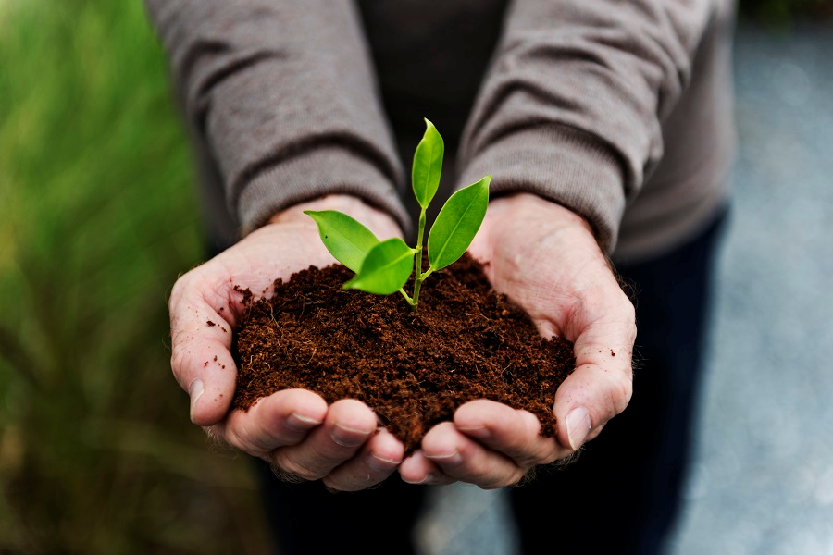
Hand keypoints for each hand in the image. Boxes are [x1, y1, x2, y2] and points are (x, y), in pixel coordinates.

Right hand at [168, 195, 406, 490]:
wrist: (318, 240)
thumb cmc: (255, 269)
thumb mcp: (208, 294)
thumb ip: (196, 348)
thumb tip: (204, 413)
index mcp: (240, 406)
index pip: (252, 431)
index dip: (279, 423)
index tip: (309, 402)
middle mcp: (287, 429)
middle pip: (302, 460)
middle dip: (330, 443)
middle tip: (360, 418)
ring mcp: (333, 426)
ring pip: (344, 467)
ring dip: (366, 461)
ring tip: (391, 442)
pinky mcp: (377, 411)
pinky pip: (383, 449)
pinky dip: (401, 452)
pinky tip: (416, 441)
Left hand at [399, 193, 635, 487]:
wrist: (522, 221)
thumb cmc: (571, 268)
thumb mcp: (603, 314)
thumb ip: (602, 376)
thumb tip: (572, 436)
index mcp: (556, 410)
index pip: (535, 445)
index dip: (505, 437)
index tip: (470, 415)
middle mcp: (511, 415)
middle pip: (491, 461)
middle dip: (463, 458)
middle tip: (433, 441)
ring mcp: (468, 397)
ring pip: (453, 448)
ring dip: (430, 458)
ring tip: (402, 452)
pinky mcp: (431, 376)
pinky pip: (415, 410)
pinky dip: (400, 426)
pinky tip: (379, 427)